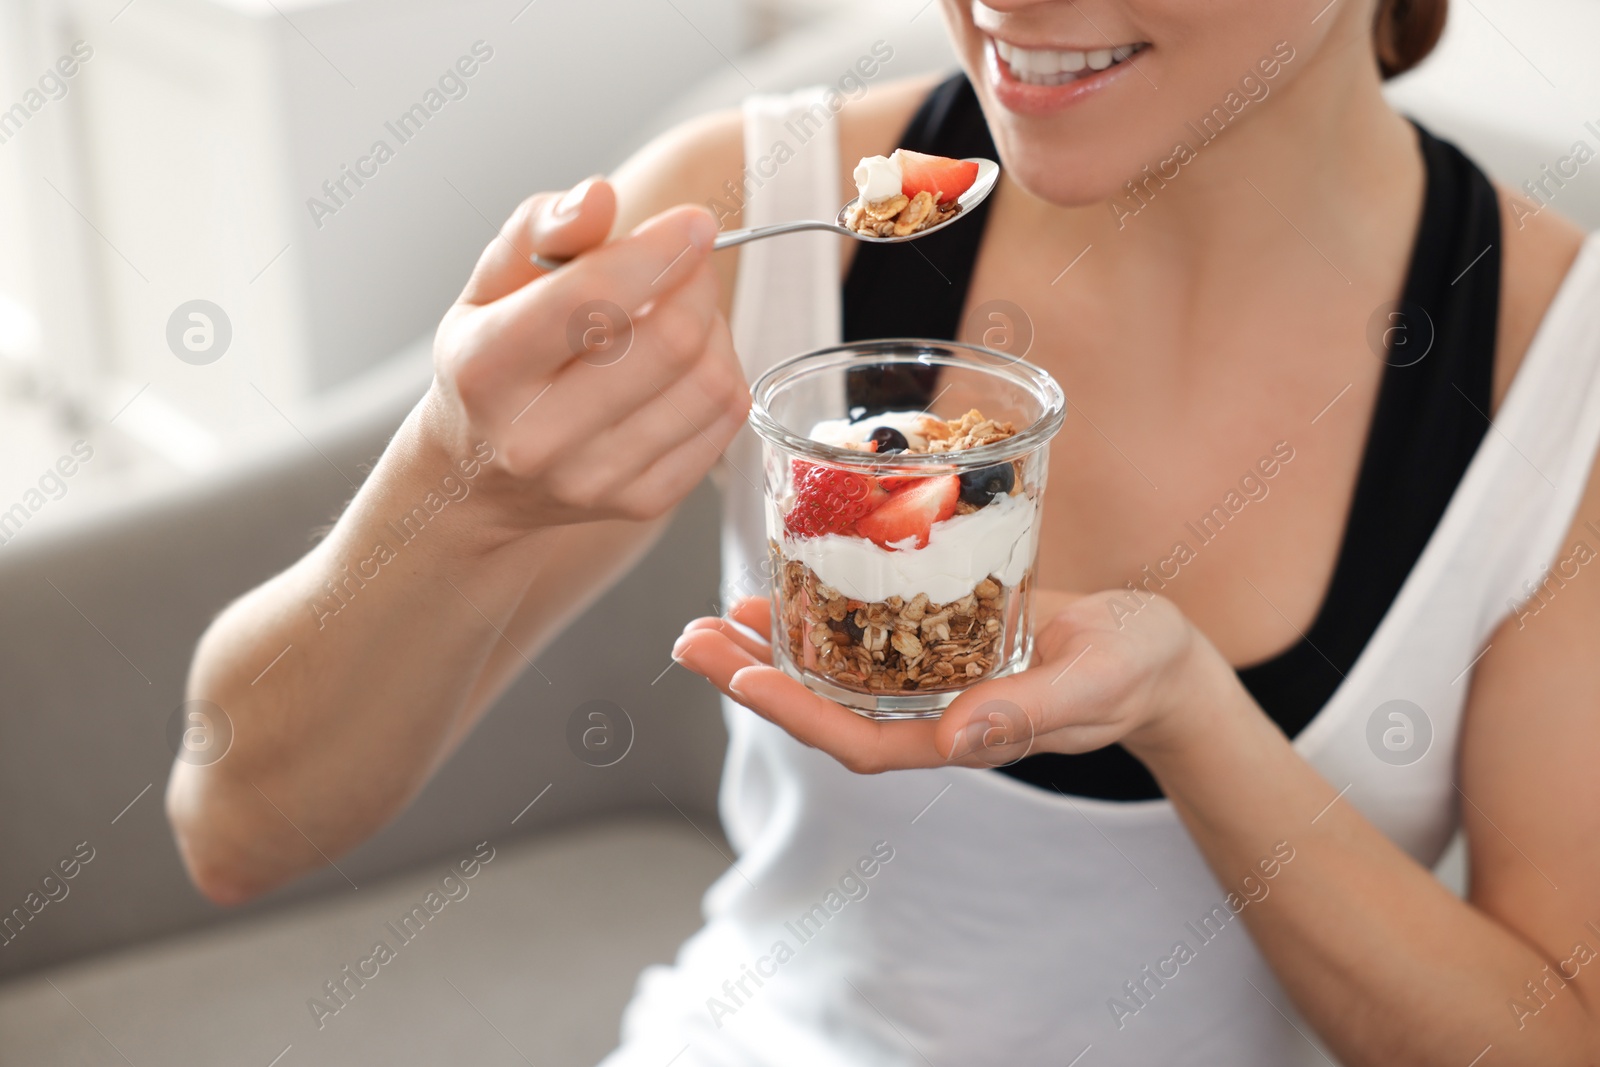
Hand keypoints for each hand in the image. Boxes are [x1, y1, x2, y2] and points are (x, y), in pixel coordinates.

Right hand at [421, 176, 748, 536]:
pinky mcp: (642, 502)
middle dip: (695, 283)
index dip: (659, 250)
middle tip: (685, 263)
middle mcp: (536, 438)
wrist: (478, 478)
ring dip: (715, 329)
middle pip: (669, 342)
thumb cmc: (490, 363)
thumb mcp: (489, 284)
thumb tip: (599, 198)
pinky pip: (725, 421)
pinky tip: (687, 363)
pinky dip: (722, 375)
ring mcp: (593, 480)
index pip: (592, 300)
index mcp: (486, 369)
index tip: (693, 221)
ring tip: (683, 312)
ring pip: (709, 382)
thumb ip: (539, 227)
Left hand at [672, 590, 1229, 772]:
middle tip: (688, 638)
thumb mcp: (1095, 684)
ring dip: (769, 648)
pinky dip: (817, 614)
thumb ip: (1030, 713)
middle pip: (824, 706)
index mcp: (962, 735)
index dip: (794, 712)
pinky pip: (862, 635)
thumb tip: (957, 740)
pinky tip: (779, 590)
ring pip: (833, 673)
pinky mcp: (937, 643)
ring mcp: (930, 681)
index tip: (739, 673)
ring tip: (709, 618)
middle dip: (753, 676)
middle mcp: (931, 713)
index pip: (858, 738)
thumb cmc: (1137, 670)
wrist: (1157, 655)